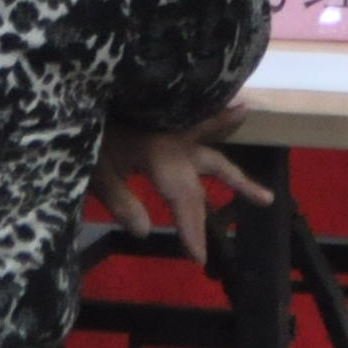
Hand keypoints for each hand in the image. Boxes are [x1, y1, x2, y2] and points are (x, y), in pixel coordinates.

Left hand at [96, 124, 272, 265]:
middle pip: (200, 185)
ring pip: (212, 155)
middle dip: (209, 216)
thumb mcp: (95, 170)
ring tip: (265, 194)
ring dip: (235, 175)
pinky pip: (201, 122)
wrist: (83, 89)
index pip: (185, 200)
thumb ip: (121, 201)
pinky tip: (239, 111)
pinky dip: (220, 120)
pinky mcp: (166, 120)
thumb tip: (145, 231)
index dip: (192, 230)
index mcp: (161, 156)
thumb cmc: (88, 132)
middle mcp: (175, 144)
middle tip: (250, 220)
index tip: (199, 258)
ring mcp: (174, 130)